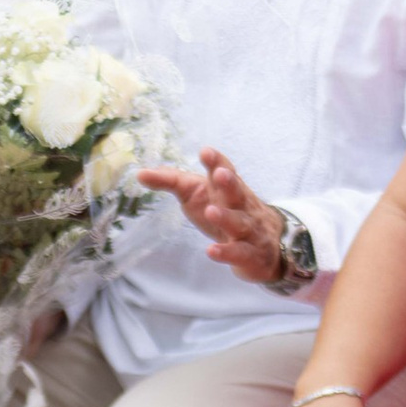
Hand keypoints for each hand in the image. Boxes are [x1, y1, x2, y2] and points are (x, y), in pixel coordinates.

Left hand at [141, 150, 294, 288]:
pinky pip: (238, 253)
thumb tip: (140, 173)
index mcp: (226, 187)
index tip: (205, 151)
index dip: (216, 161)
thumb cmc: (224, 210)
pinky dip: (226, 252)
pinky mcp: (249, 255)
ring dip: (226, 217)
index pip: (224, 169)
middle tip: (219, 174)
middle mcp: (241, 205)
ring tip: (211, 212)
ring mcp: (248, 230)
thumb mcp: (195, 193)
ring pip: (239, 222)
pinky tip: (212, 251)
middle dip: (229, 182)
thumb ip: (171, 181)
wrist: (265, 245)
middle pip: (237, 192)